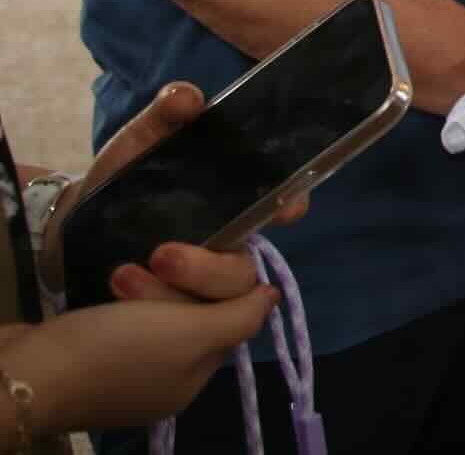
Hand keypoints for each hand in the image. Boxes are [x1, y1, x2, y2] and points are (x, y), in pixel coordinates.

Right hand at [0, 285, 277, 433]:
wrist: (18, 372)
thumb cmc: (111, 353)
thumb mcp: (189, 336)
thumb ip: (239, 317)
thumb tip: (272, 298)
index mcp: (195, 373)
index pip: (233, 306)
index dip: (213, 274)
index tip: (177, 259)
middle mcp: (167, 369)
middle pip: (198, 300)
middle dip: (176, 275)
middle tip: (150, 261)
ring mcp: (129, 357)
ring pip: (161, 296)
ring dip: (146, 277)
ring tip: (119, 273)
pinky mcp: (94, 342)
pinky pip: (127, 304)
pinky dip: (121, 288)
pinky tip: (111, 276)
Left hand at [43, 81, 310, 304]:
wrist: (75, 224)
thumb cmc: (124, 176)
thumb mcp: (140, 141)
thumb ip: (164, 115)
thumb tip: (188, 97)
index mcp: (234, 200)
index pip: (282, 205)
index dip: (291, 207)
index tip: (286, 211)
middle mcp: (226, 247)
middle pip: (244, 272)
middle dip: (208, 270)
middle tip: (161, 254)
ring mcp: (199, 287)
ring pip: (214, 309)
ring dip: (172, 296)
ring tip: (123, 277)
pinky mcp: (171, 316)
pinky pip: (179, 329)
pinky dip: (150, 313)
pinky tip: (117, 294)